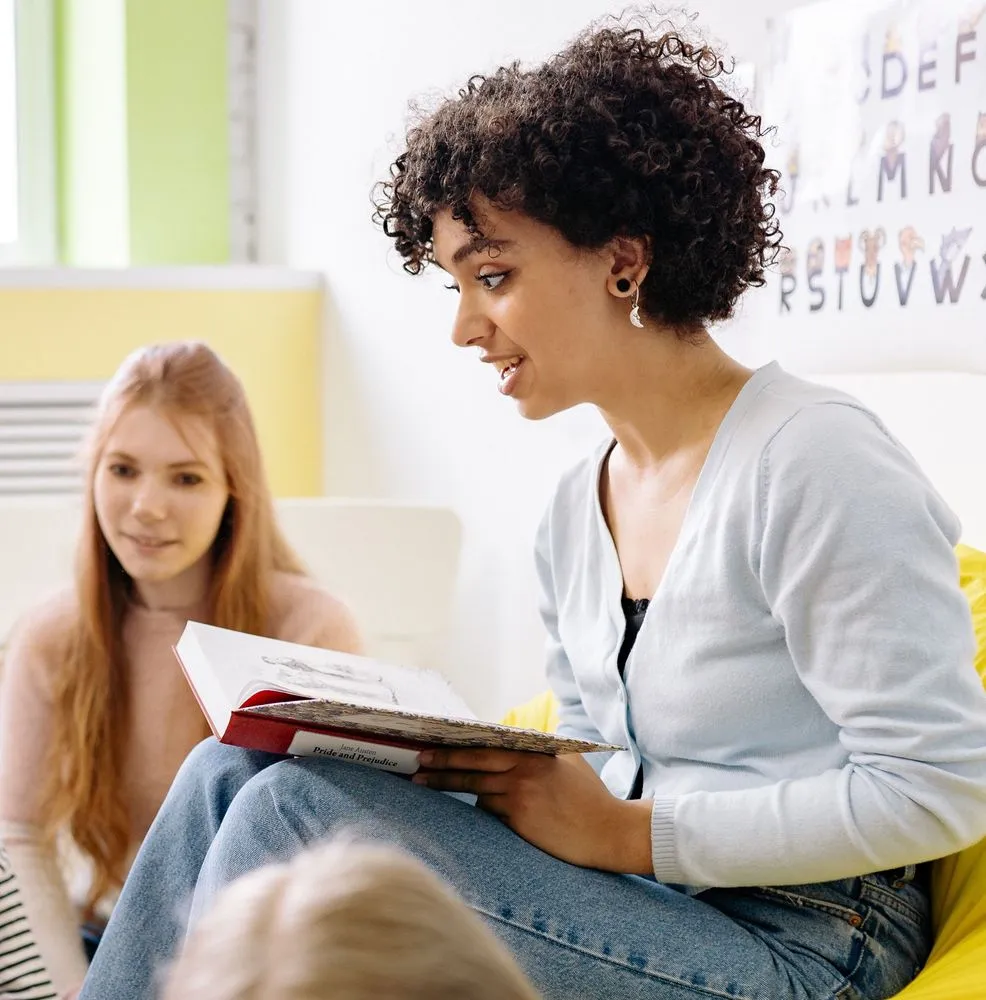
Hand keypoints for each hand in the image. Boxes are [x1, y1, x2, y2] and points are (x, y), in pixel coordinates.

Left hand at [412, 748, 652, 872]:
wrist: (610, 832)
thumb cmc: (591, 798)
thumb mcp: (569, 762)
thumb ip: (542, 751)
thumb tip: (516, 740)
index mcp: (534, 753)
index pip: (486, 746)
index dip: (457, 746)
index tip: (433, 744)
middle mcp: (524, 771)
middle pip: (472, 765)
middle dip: (440, 765)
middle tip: (416, 764)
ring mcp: (521, 796)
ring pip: (476, 790)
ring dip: (450, 786)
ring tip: (422, 784)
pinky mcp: (520, 821)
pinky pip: (491, 813)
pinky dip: (485, 810)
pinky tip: (483, 810)